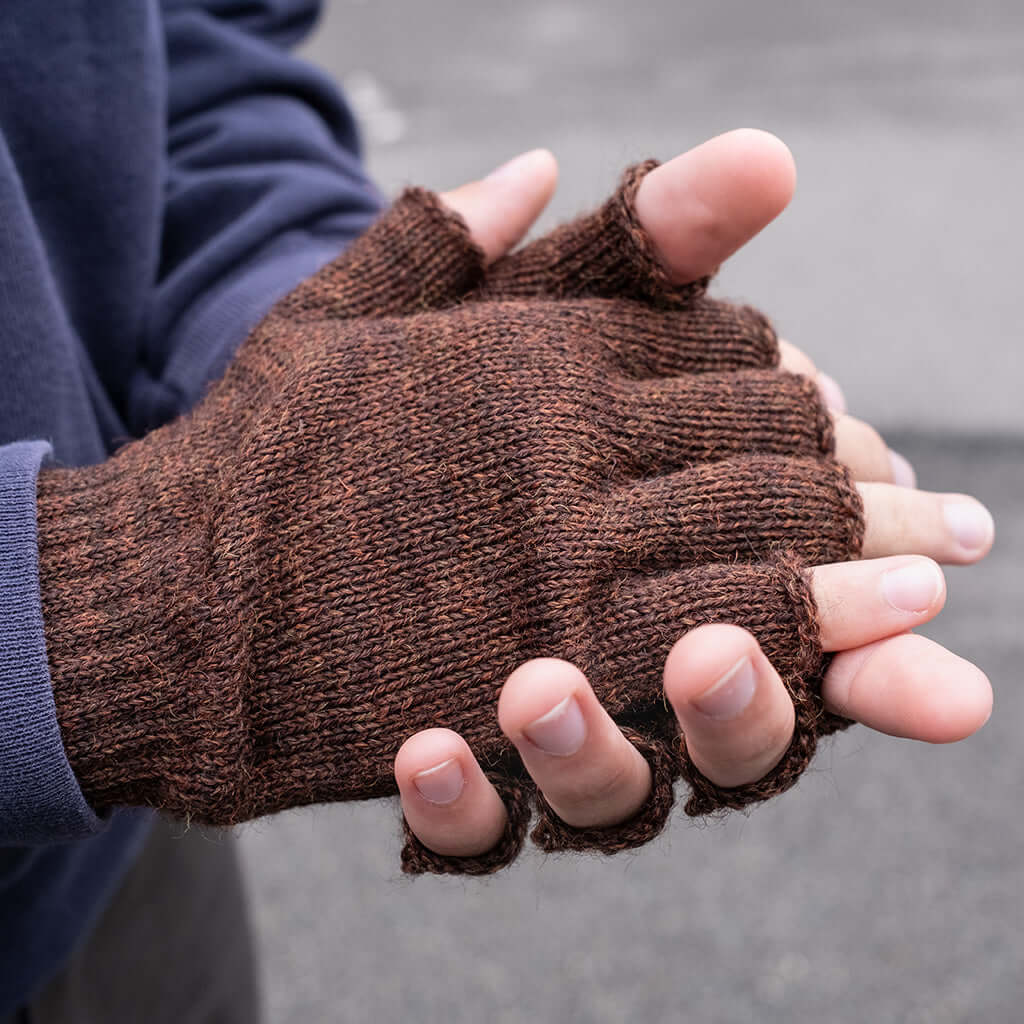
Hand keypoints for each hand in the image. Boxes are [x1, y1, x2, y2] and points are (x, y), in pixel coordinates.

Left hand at [396, 131, 993, 864]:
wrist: (281, 484)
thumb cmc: (440, 400)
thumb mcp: (537, 314)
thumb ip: (647, 256)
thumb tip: (766, 156)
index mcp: (675, 564)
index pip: (796, 600)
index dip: (862, 601)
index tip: (925, 571)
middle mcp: (624, 662)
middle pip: (728, 727)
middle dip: (755, 703)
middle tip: (728, 652)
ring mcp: (534, 726)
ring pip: (610, 797)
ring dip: (593, 751)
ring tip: (539, 687)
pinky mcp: (445, 773)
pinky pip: (469, 828)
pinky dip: (459, 801)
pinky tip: (424, 746)